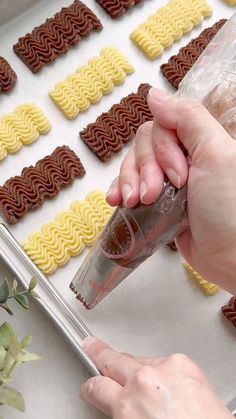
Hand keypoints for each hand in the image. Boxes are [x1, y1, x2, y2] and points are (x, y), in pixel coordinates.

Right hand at [80, 337, 231, 418]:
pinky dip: (161, 371)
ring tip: (141, 381)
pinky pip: (163, 362)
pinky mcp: (183, 362)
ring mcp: (165, 368)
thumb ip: (123, 411)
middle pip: (113, 359)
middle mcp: (144, 381)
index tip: (89, 386)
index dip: (90, 387)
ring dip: (136, 368)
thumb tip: (117, 402)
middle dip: (99, 353)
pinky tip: (166, 385)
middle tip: (91, 346)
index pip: (96, 387)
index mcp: (128, 405)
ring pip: (140, 360)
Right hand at [106, 89, 235, 293]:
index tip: (178, 175)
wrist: (232, 259)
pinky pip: (130, 188)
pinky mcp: (158, 203)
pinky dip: (121, 192)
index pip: (163, 125)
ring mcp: (169, 182)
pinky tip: (117, 202)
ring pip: (134, 166)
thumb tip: (155, 95)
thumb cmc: (230, 210)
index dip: (162, 148)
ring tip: (136, 202)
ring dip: (129, 182)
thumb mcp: (218, 154)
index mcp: (201, 142)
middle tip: (155, 194)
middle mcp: (184, 158)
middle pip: (145, 144)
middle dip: (146, 169)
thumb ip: (188, 119)